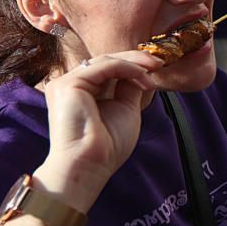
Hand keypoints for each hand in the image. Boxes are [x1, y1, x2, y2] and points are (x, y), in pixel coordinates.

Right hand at [35, 51, 162, 211]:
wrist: (89, 166)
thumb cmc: (107, 146)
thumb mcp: (126, 109)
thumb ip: (130, 87)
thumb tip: (142, 70)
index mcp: (81, 92)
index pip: (108, 69)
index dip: (133, 65)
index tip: (157, 67)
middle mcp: (71, 84)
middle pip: (107, 61)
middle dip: (136, 59)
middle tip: (159, 62)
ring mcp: (66, 83)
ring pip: (107, 60)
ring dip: (135, 63)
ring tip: (155, 71)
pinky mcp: (69, 83)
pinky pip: (106, 66)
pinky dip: (129, 69)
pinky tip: (144, 79)